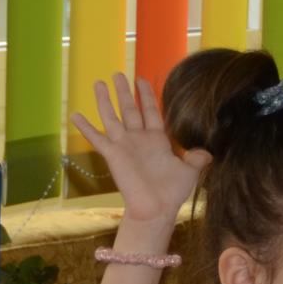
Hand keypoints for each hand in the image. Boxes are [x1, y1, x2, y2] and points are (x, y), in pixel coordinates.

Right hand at [68, 73, 209, 225]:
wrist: (156, 209)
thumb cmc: (172, 193)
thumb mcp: (189, 171)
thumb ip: (196, 159)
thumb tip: (208, 153)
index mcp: (156, 140)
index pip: (150, 111)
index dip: (146, 95)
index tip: (141, 79)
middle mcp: (138, 139)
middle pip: (129, 109)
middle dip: (123, 91)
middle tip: (118, 73)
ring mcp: (124, 146)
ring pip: (112, 117)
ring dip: (104, 100)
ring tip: (98, 83)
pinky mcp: (113, 155)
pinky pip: (97, 138)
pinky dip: (85, 127)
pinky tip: (74, 115)